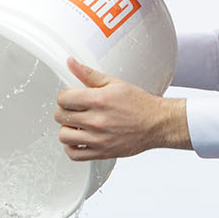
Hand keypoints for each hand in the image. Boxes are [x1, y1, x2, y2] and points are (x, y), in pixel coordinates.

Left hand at [54, 59, 189, 159]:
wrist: (157, 124)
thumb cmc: (139, 104)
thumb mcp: (114, 83)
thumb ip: (89, 74)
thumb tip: (71, 62)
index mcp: (99, 100)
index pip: (63, 98)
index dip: (65, 96)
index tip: (70, 98)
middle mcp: (97, 120)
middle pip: (61, 116)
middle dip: (65, 111)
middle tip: (74, 110)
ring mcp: (99, 139)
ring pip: (64, 136)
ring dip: (67, 129)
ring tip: (76, 125)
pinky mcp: (102, 153)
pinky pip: (74, 154)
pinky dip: (71, 148)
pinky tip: (78, 140)